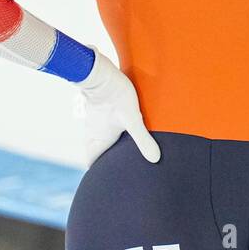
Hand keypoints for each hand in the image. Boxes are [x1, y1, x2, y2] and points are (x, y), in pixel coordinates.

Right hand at [78, 47, 160, 163]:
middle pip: (96, 150)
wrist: (99, 71)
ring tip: (125, 147)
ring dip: (108, 143)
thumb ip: (143, 139)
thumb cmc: (116, 95)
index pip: (92, 161)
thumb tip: (155, 159)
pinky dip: (109, 130)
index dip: (98, 171)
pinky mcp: (99, 108)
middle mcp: (94, 131)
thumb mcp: (133, 119)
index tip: (108, 178)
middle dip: (105, 159)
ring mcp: (95, 119)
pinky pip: (102, 124)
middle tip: (120, 165)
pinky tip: (122, 126)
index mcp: (99, 139)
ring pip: (99, 137)